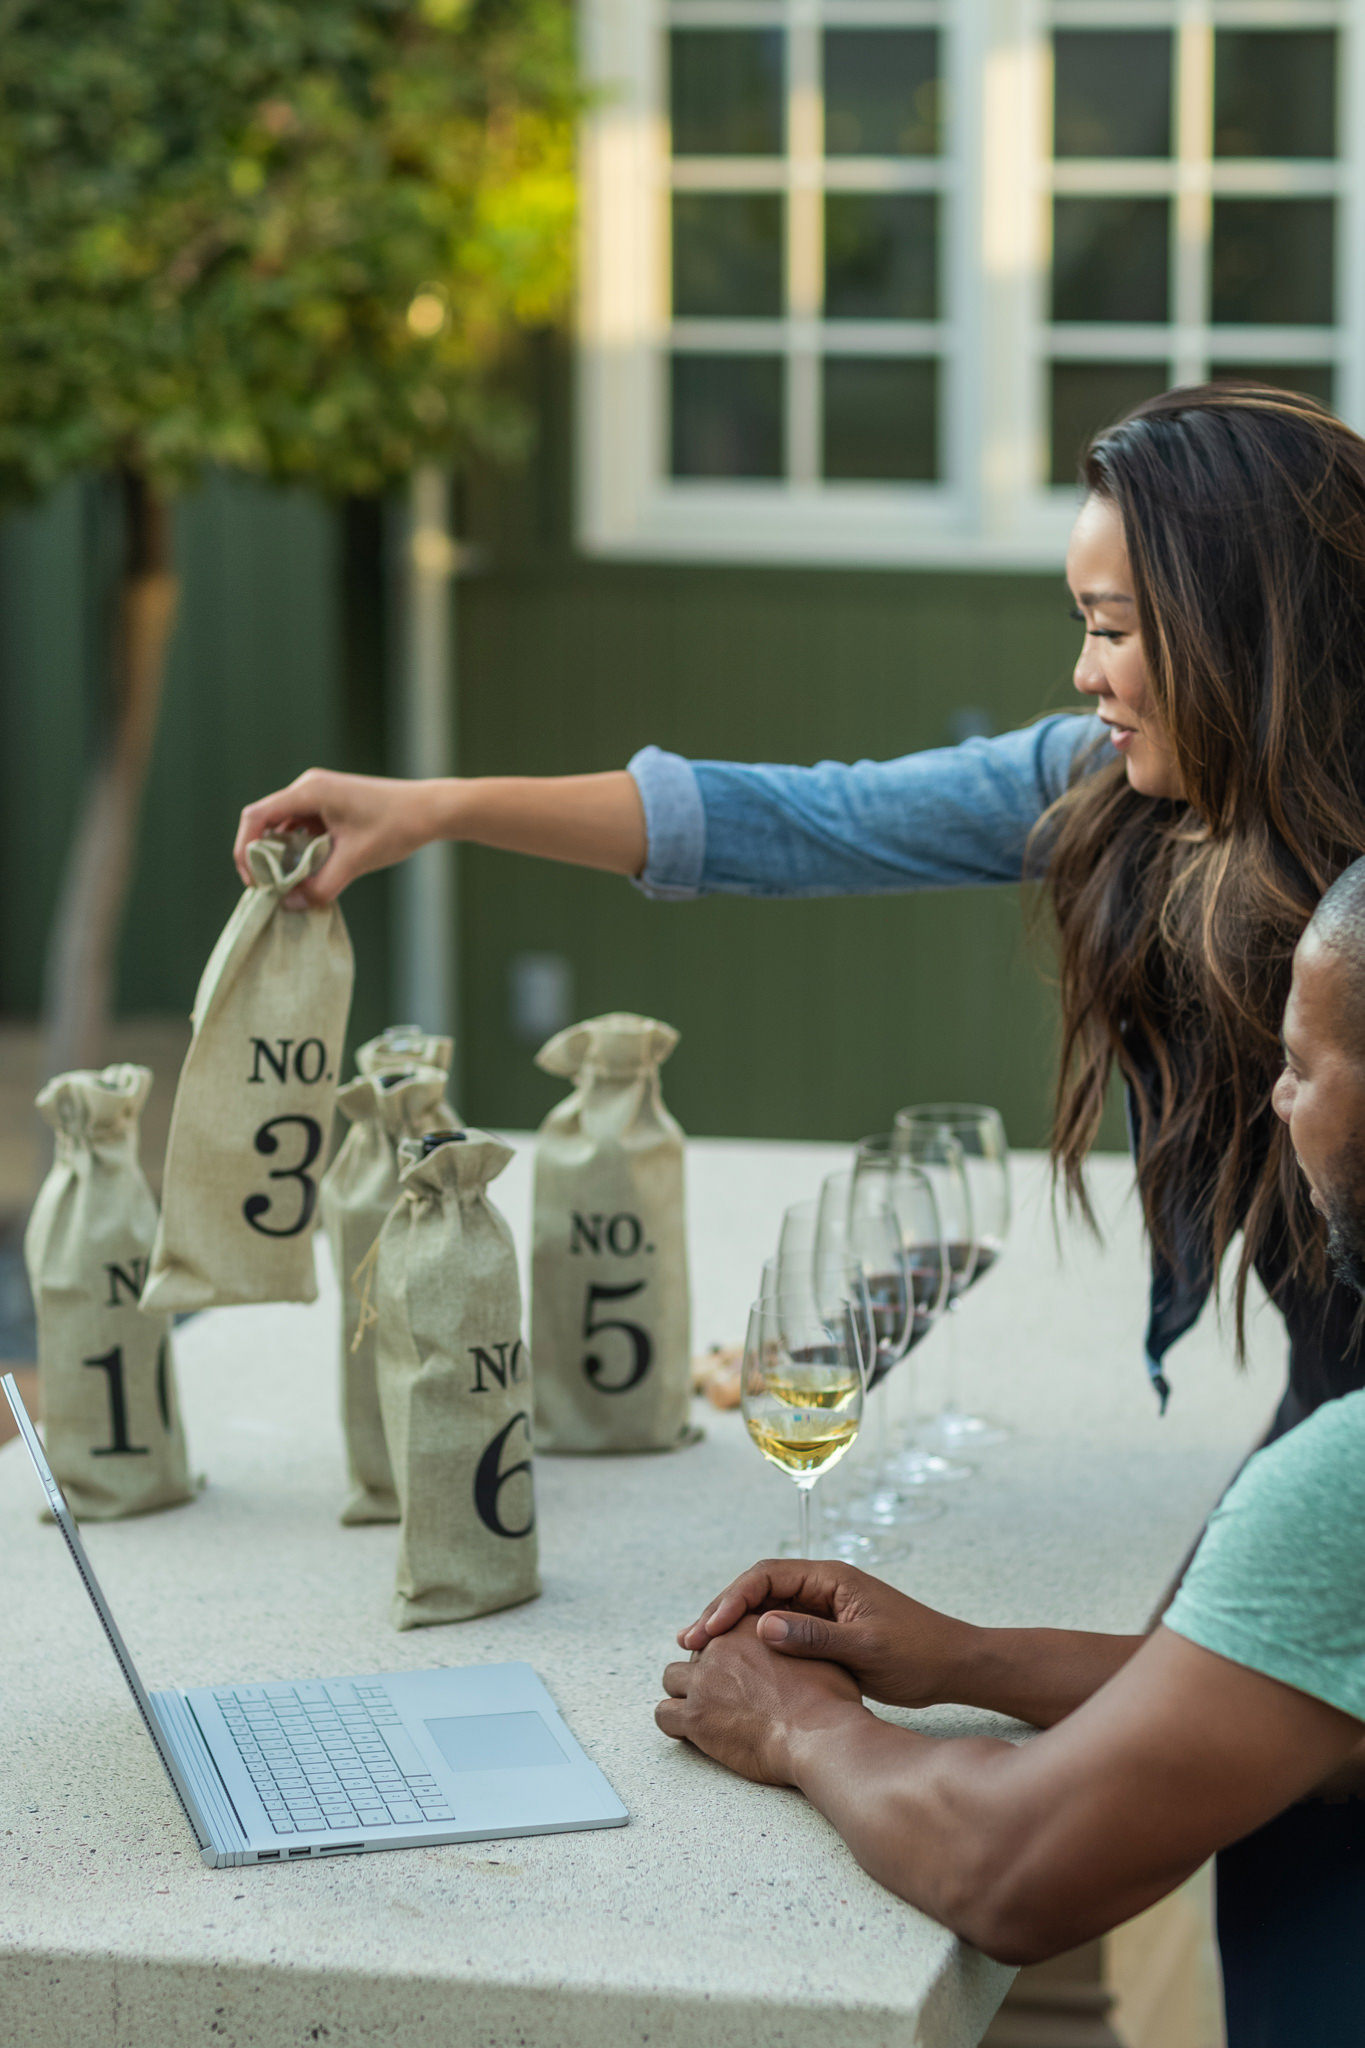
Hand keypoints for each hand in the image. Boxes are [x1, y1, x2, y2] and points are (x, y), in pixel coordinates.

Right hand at [234, 768, 446, 906]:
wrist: (431, 811)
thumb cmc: (396, 827)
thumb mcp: (356, 861)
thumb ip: (320, 886)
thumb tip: (289, 905)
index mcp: (310, 791)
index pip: (257, 817)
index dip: (246, 849)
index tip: (254, 881)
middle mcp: (309, 789)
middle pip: (266, 822)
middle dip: (263, 858)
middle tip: (270, 890)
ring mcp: (319, 797)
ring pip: (284, 828)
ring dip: (283, 857)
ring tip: (289, 886)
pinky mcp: (330, 808)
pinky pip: (302, 830)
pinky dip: (300, 852)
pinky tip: (309, 874)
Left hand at [656, 1615, 863, 1783]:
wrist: (819, 1734)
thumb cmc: (828, 1699)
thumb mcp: (818, 1654)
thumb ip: (797, 1642)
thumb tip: (796, 1642)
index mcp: (748, 1628)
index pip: (721, 1630)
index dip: (726, 1651)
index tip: (732, 1667)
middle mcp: (720, 1648)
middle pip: (695, 1651)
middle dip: (704, 1670)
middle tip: (721, 1691)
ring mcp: (703, 1683)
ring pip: (671, 1678)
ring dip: (683, 1692)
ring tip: (700, 1708)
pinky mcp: (695, 1718)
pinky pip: (664, 1714)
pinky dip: (673, 1721)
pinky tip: (688, 1730)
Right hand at [676, 1559, 980, 1710]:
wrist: (954, 1666)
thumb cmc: (919, 1653)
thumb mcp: (865, 1646)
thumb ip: (814, 1636)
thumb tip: (761, 1627)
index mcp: (830, 1577)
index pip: (766, 1576)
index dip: (731, 1599)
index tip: (708, 1629)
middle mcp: (821, 1586)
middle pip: (757, 1589)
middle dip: (721, 1612)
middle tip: (689, 1640)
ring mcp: (822, 1607)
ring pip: (763, 1609)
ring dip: (732, 1628)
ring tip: (700, 1652)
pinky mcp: (825, 1631)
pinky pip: (778, 1629)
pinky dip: (752, 1643)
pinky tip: (734, 1664)